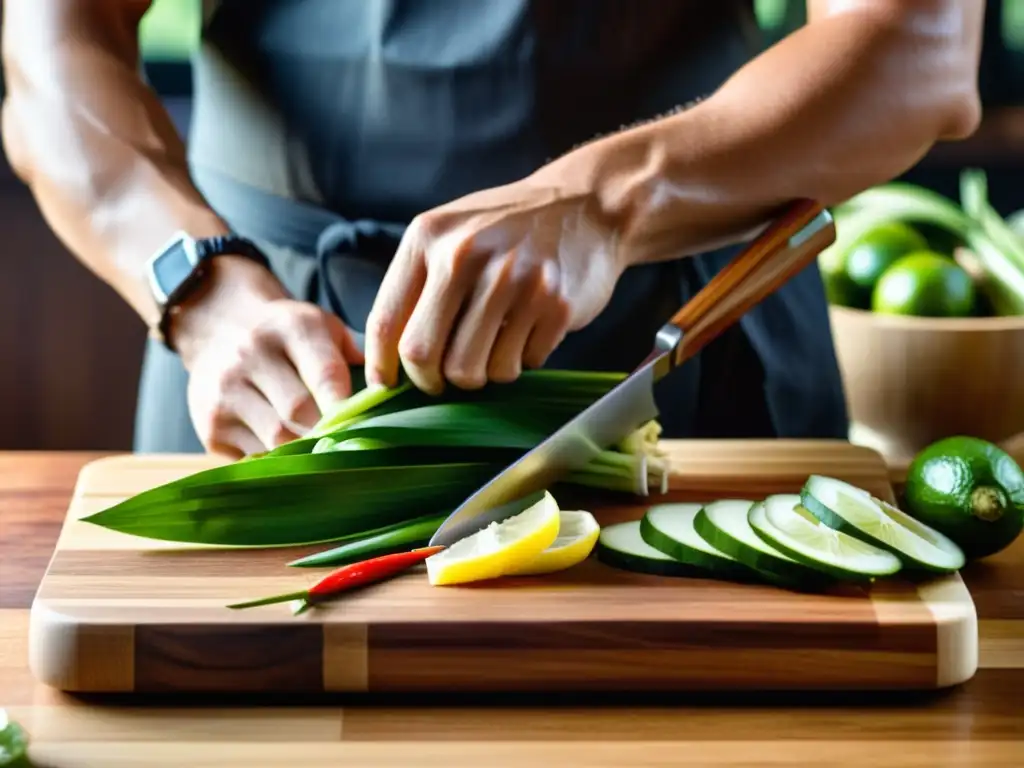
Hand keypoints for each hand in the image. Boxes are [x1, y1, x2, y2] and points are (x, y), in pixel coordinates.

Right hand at [170, 255, 363, 457]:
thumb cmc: (292, 338)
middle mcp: (252, 353)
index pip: (326, 374)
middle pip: (300, 412)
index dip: (348, 408)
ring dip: (306, 453)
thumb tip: (390, 398)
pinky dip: (278, 462)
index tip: (365, 428)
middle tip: (351, 449)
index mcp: (292, 327)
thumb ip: (358, 357)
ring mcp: (225, 389)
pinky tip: (293, 459)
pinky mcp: (209, 424)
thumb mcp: (326, 330)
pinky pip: (253, 455)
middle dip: (329, 434)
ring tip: (327, 457)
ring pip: (277, 439)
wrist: (221, 329)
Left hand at [364, 177, 624, 392]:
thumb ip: (418, 283)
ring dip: (483, 373)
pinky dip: (523, 359)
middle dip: (431, 381)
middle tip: (445, 378)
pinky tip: (530, 329)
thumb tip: (387, 356)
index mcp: (429, 237)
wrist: (587, 205)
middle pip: (424, 356)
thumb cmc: (509, 227)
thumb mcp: (451, 233)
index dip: (381, 365)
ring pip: (473, 371)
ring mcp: (514, 281)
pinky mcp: (555, 306)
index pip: (386, 320)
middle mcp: (466, 256)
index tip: (385, 386)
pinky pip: (521, 364)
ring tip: (496, 345)